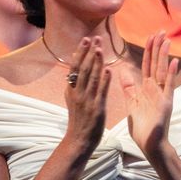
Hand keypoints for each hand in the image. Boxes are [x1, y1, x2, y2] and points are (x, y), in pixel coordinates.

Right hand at [64, 36, 111, 154]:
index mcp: (71, 90)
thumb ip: (75, 87)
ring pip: (91, 77)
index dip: (80, 53)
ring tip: (100, 48)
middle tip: (95, 38)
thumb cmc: (79, 121)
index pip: (75, 67)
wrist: (78, 141)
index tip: (86, 40)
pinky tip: (108, 69)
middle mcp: (77, 93)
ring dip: (96, 62)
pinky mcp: (96, 109)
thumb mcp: (73, 101)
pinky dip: (104, 80)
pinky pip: (100, 92)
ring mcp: (86, 101)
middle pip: (83, 69)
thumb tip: (74, 72)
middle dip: (89, 52)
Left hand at [123, 32, 178, 159]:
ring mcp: (162, 95)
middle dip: (158, 47)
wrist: (149, 145)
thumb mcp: (131, 103)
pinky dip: (172, 73)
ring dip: (164, 56)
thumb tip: (121, 71)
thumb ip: (128, 87)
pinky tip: (175, 61)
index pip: (147, 65)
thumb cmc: (141, 127)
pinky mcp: (166, 103)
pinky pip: (169, 86)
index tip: (151, 36)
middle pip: (156, 64)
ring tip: (167, 40)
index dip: (148, 51)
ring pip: (163, 71)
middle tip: (161, 31)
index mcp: (146, 88)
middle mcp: (156, 89)